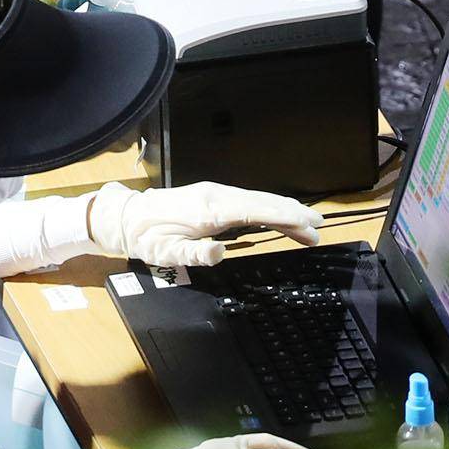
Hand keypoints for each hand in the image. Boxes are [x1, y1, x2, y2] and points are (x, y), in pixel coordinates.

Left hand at [90, 182, 321, 267]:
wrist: (129, 218)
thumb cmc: (149, 238)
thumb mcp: (167, 254)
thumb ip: (195, 254)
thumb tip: (220, 253)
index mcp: (210, 210)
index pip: (256, 211)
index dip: (285, 217)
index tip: (309, 223)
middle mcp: (217, 196)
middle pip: (264, 202)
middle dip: (293, 213)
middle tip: (319, 227)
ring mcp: (216, 194)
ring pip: (258, 200)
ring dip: (284, 211)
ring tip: (307, 225)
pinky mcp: (213, 197)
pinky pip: (249, 201)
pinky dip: (269, 209)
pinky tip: (278, 217)